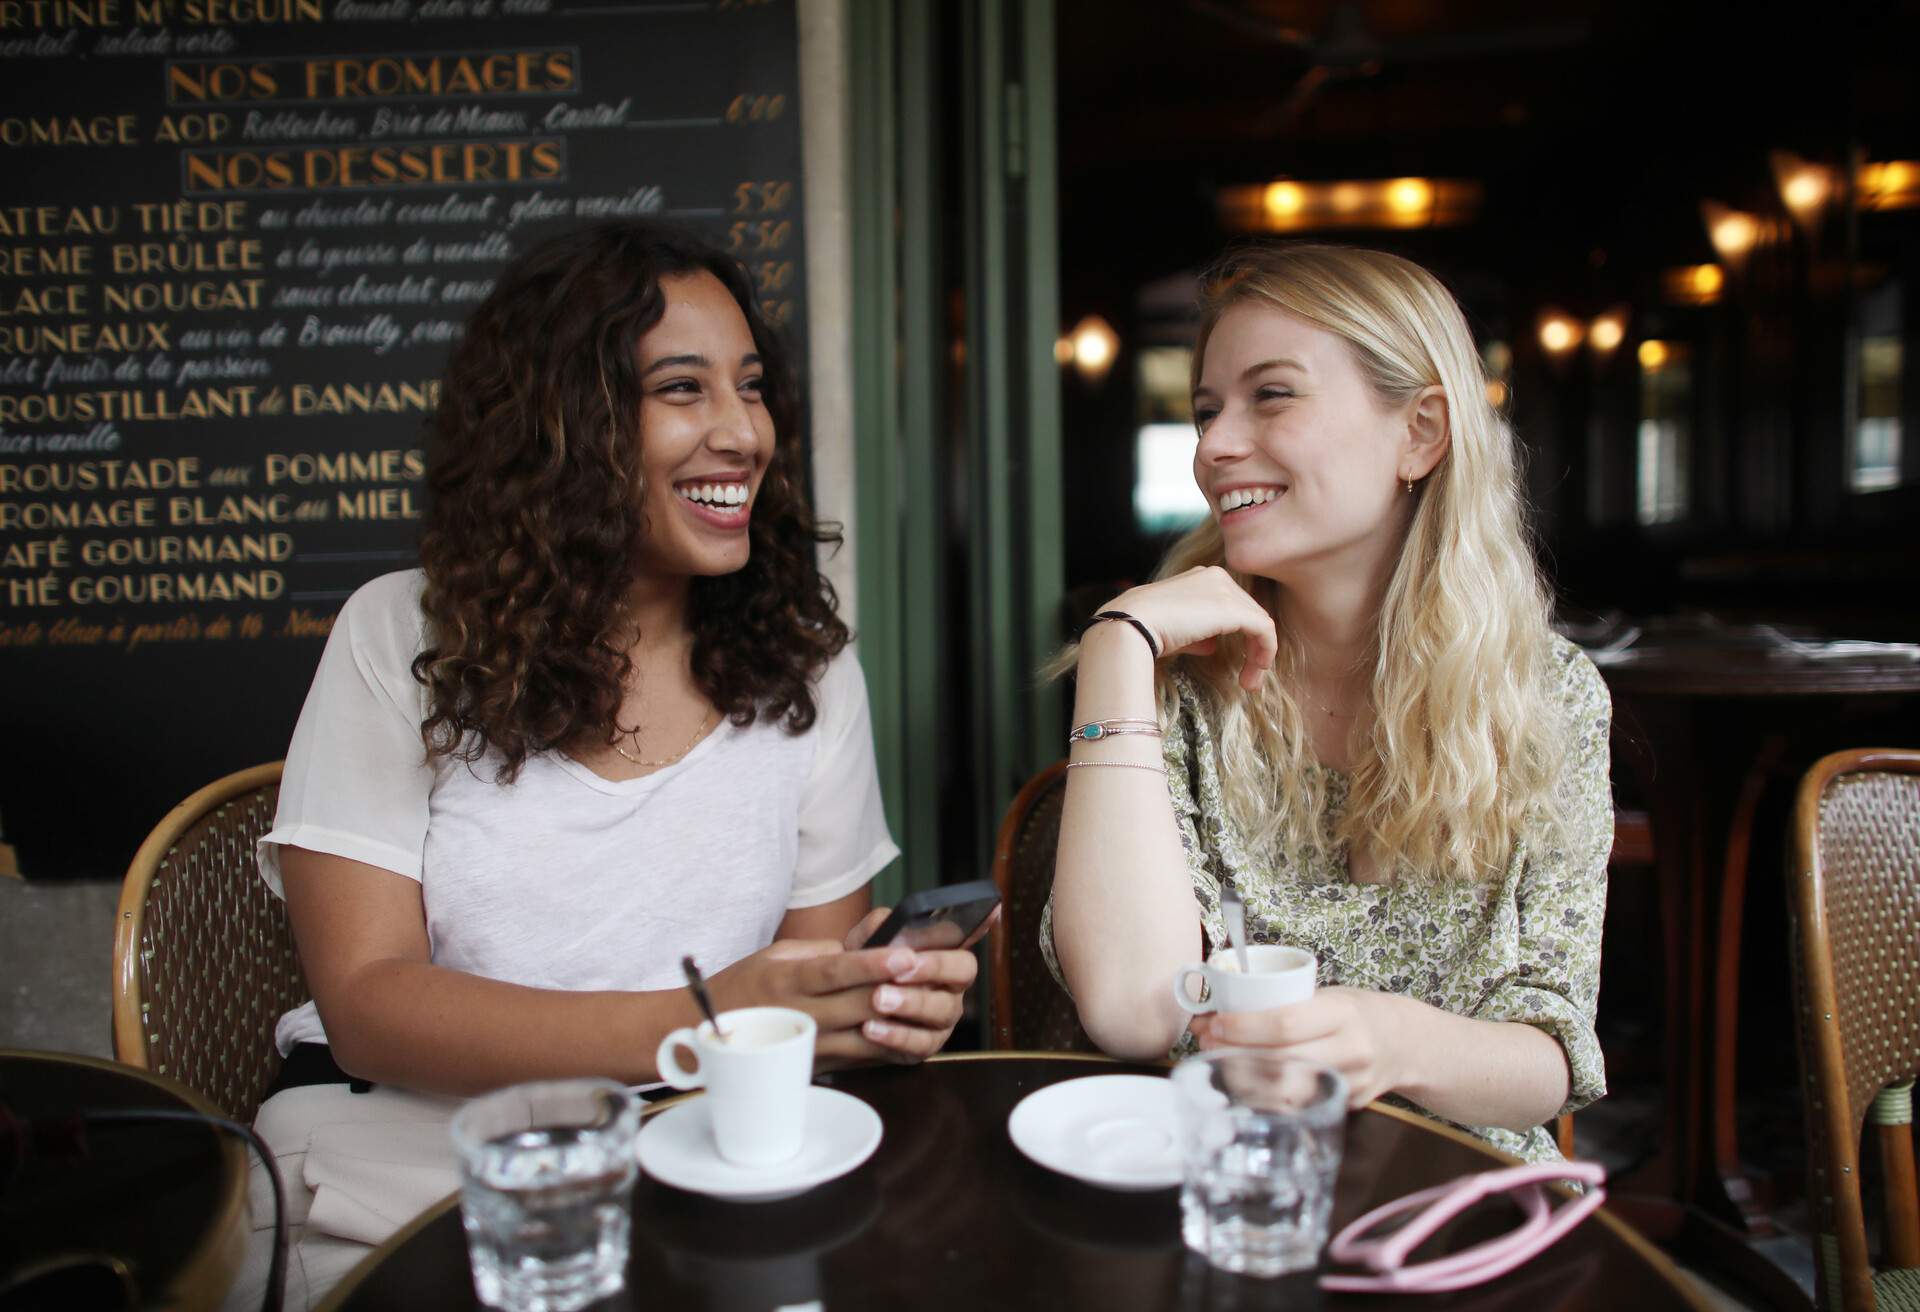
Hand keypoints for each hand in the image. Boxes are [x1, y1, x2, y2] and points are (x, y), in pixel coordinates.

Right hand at [707, 937, 925, 1067]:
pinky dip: (890, 1043)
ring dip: (902, 1019)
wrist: (708, 1033)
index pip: (836, 971)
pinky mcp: (817, 1065)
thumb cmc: (744, 986)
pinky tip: (914, 1029)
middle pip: (860, 1005)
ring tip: (932, 1000)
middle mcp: (801, 1015)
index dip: (872, 964)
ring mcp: (811, 1045)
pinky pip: (862, 1057)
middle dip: (900, 990)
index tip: (904, 954)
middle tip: (934, 974)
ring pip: (867, 1035)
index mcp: (789, 980)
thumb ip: (818, 953)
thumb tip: (860, 952)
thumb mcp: (774, 956)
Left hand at [835, 905, 995, 1061]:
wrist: (843, 1008)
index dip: (981, 925)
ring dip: (911, 1003)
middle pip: (963, 972)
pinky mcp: (925, 1046)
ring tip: (879, 998)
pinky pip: (919, 1043)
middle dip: (935, 967)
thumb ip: (878, 926)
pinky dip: (895, 1035)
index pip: (969, 936)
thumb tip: (890, 921)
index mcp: (942, 954)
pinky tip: (871, 1027)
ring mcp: (942, 1018)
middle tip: (902, 968)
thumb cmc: (863, 969)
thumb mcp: (865, 942)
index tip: (989, 911)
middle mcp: (951, 986)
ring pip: (942, 1010)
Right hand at [1097, 566, 1276, 689]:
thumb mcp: (1176, 630)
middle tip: (1248, 678)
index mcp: (1200, 577)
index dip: (1241, 634)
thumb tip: (1212, 646)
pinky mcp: (1233, 608)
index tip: (1237, 663)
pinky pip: (1264, 629)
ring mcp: (1225, 590)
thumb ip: (1198, 635)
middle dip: (1253, 646)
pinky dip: (1265, 651)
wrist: (1131, 625)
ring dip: (1259, 654)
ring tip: (1250, 682)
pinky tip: (1255, 672)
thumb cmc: (1143, 629)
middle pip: (1249, 612)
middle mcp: (1216, 577)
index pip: (1233, 605)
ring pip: (1259, 621)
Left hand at [1189, 986, 1411, 1106]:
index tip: (1215, 1021)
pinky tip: (1241, 1083)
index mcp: (1343, 1014)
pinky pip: (1295, 1106)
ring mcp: (1348, 1084)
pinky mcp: (1343, 1106)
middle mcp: (1350, 1051)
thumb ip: (1285, 1002)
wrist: (1405, 1043)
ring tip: (1216, 1060)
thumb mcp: (1328, 994)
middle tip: (1205, 1040)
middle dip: (1233, 1051)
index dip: (1244, 1026)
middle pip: (1280, 1060)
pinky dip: (1262, 1097)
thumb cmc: (1355, 1012)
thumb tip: (1220, 1005)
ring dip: (1240, 1078)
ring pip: (1284, 1091)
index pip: (1286, 1024)